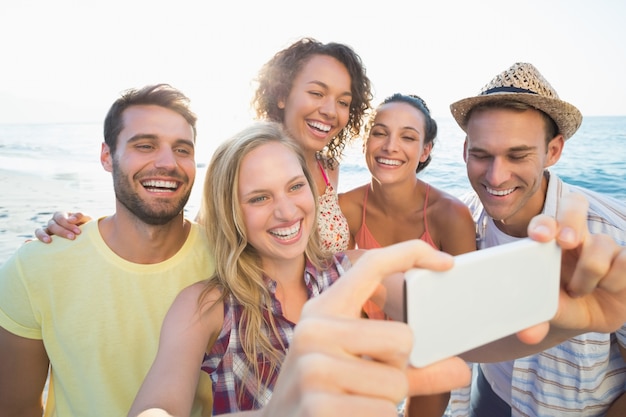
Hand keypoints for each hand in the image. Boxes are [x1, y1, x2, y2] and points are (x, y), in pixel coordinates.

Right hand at [34, 211, 91, 242]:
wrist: (85, 237)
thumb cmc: (86, 227)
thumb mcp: (86, 220)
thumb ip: (81, 216)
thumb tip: (71, 219)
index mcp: (61, 215)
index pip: (61, 218)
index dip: (68, 224)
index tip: (78, 232)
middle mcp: (52, 222)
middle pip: (52, 225)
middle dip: (62, 231)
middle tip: (73, 238)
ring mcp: (47, 231)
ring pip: (40, 230)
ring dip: (43, 235)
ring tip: (48, 241)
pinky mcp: (45, 240)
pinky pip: (35, 241)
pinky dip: (30, 242)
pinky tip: (27, 244)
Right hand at [261, 241, 471, 416]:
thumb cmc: (322, 393)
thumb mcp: (355, 367)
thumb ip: (410, 368)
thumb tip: (462, 370)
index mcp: (323, 311)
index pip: (370, 265)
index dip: (411, 252)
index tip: (447, 261)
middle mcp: (314, 331)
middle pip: (403, 337)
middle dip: (398, 370)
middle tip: (367, 382)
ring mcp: (313, 369)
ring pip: (397, 384)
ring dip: (386, 403)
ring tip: (353, 403)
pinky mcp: (319, 407)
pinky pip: (384, 414)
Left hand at [527, 193, 625, 334]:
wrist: (580, 316)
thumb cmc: (555, 304)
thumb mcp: (543, 310)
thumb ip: (533, 317)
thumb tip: (527, 333)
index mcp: (548, 242)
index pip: (545, 219)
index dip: (544, 223)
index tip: (539, 237)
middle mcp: (575, 237)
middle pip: (574, 205)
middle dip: (569, 221)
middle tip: (565, 241)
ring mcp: (602, 247)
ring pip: (602, 244)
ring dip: (590, 272)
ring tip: (579, 290)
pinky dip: (615, 279)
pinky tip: (607, 289)